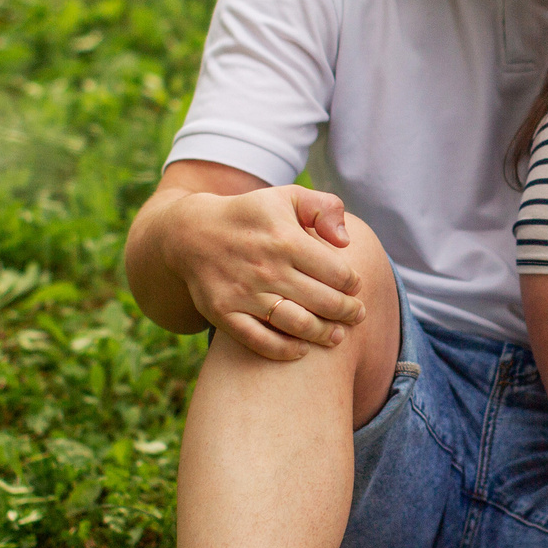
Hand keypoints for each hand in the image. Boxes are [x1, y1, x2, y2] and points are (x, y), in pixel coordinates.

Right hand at [165, 185, 367, 360]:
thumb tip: (346, 240)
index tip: (354, 287)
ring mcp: (243, 293)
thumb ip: (324, 208)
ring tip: (337, 335)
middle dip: (348, 312)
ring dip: (324, 334)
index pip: (337, 272)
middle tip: (356, 315)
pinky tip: (301, 350)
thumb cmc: (252, 216)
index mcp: (286, 239)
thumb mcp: (287, 197)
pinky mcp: (224, 313)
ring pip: (296, 324)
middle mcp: (266, 268)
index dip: (352, 283)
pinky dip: (285, 350)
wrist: (191, 233)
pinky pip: (260, 341)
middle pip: (323, 301)